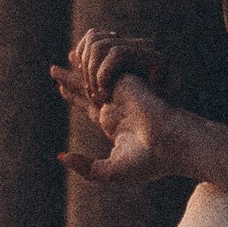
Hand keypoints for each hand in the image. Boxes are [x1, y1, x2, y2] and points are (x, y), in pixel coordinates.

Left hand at [52, 32, 184, 186]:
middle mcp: (117, 108)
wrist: (171, 144)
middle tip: (56, 69)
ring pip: (92, 79)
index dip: (75, 98)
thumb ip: (85, 167)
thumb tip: (60, 157)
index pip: (90, 108)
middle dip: (72, 79)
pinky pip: (101, 73)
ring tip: (69, 54)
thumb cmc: (148, 161)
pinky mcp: (127, 83)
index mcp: (115, 126)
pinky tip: (77, 57)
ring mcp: (122, 95)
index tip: (62, 88)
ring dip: (77, 69)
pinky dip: (88, 68)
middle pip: (87, 90)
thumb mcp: (110, 171)